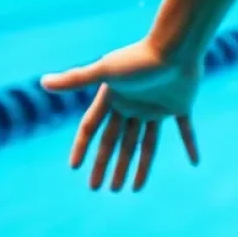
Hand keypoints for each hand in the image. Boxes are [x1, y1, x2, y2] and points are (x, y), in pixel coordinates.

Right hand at [41, 36, 202, 191]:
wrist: (176, 47)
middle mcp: (134, 103)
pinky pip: (186, 130)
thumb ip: (76, 79)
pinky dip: (190, 144)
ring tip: (131, 190)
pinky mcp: (180, 105)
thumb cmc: (140, 57)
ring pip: (146, 143)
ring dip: (140, 165)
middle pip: (117, 140)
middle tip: (100, 189)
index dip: (83, 146)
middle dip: (108, 164)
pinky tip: (195, 162)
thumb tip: (43, 82)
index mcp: (115, 96)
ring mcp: (158, 106)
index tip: (74, 167)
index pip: (92, 126)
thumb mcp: (105, 71)